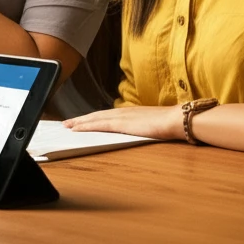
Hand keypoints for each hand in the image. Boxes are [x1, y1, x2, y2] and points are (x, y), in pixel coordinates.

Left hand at [63, 105, 184, 140]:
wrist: (176, 120)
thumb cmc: (169, 123)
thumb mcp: (152, 124)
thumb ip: (142, 127)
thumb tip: (140, 131)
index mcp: (129, 112)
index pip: (105, 115)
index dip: (92, 118)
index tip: (81, 121)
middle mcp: (121, 112)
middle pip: (96, 115)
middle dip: (80, 119)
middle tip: (66, 123)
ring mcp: (120, 117)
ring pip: (94, 119)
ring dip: (79, 122)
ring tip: (67, 126)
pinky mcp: (120, 124)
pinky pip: (98, 125)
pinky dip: (85, 127)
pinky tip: (76, 130)